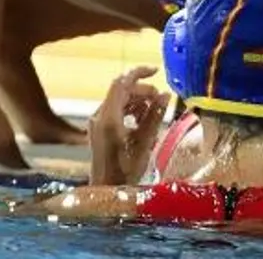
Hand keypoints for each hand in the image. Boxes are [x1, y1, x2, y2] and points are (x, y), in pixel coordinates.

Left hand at [89, 66, 169, 185]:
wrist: (106, 190)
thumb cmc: (126, 170)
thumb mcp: (144, 142)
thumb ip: (154, 116)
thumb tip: (165, 95)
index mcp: (109, 117)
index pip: (121, 83)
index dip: (139, 73)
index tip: (157, 72)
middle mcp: (99, 116)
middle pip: (122, 90)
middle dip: (143, 91)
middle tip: (162, 101)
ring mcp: (97, 123)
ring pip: (120, 100)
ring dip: (139, 101)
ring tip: (154, 113)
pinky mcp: (99, 129)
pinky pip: (117, 110)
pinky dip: (131, 110)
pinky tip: (142, 122)